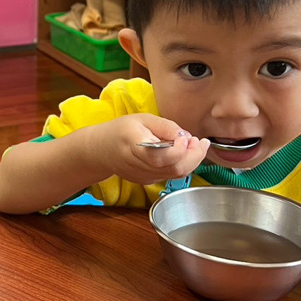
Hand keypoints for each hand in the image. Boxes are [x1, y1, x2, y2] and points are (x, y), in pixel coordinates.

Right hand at [93, 114, 209, 185]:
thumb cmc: (120, 131)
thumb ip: (165, 126)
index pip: (162, 156)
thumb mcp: (142, 119)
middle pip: (174, 169)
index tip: (186, 137)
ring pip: (176, 175)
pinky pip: (171, 176)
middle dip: (195, 156)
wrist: (100, 150)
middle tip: (200, 142)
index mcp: (134, 145)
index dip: (180, 149)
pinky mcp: (147, 181)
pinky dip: (182, 165)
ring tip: (194, 145)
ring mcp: (143, 176)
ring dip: (192, 161)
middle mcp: (139, 165)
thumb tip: (186, 136)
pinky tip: (183, 153)